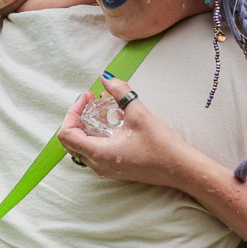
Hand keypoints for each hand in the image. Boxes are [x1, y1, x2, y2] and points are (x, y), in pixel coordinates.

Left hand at [56, 77, 205, 192]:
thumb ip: (120, 93)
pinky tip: (111, 122)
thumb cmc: (162, 146)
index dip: (72, 112)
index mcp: (100, 153)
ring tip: (101, 108)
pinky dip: (95, 135)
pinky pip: (94, 152)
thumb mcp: (139, 114)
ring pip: (81, 148)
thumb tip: (107, 78)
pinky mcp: (114, 169)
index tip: (86, 97)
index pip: (67, 134)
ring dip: (86, 126)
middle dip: (77, 117)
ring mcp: (105, 169)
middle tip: (90, 101)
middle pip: (71, 141)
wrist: (180, 169)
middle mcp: (98, 165)